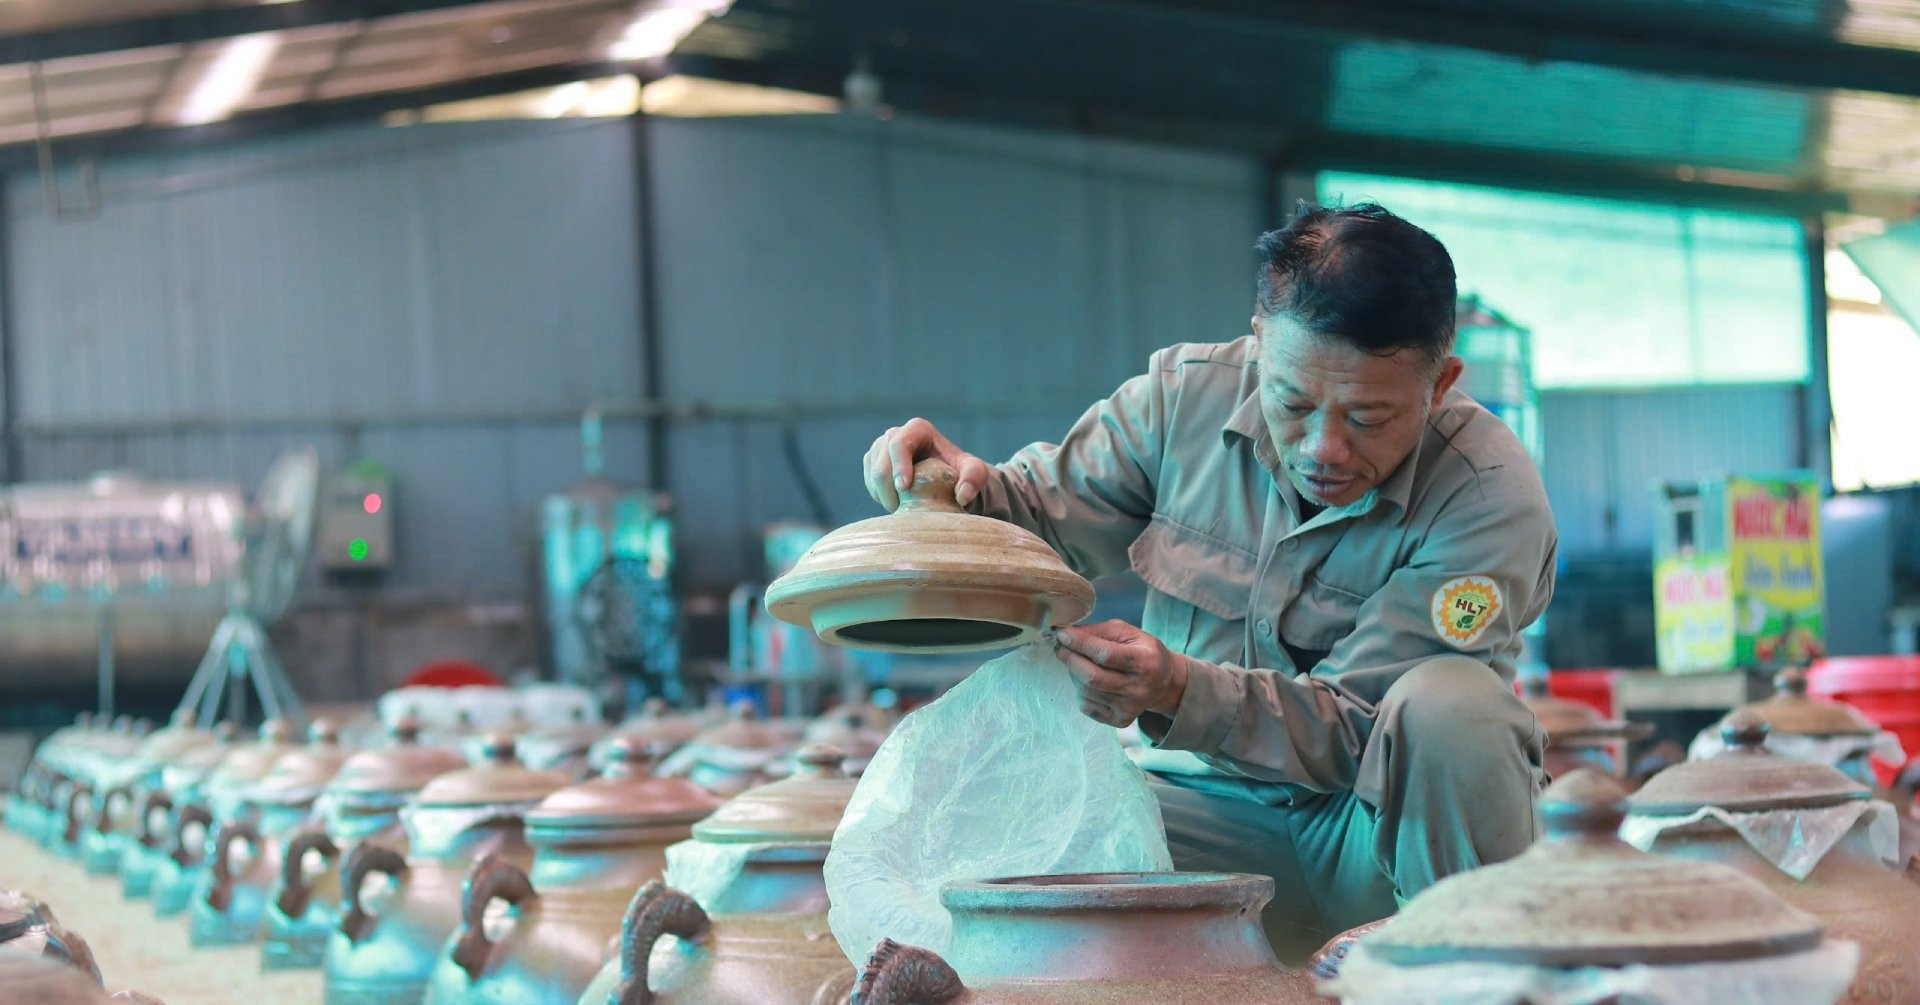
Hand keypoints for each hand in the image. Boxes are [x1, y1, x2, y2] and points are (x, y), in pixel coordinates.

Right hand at [862, 417, 990, 511]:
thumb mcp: (974, 472)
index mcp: (917, 429)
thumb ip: (974, 478)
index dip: (898, 467)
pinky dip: (881, 496)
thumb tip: (962, 494)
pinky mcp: (872, 461)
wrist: (944, 476)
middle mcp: (894, 434)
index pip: (899, 445)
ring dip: (886, 496)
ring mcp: (880, 447)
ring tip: (905, 508)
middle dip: (890, 490)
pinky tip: (898, 502)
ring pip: (872, 475)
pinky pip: (869, 482)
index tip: (904, 489)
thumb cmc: (958, 471)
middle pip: (881, 464)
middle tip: (905, 509)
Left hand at [1052, 620, 1188, 727]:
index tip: (1061, 634)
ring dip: (1074, 673)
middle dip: (1070, 659)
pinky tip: (1088, 681)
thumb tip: (1067, 634)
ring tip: (1078, 662)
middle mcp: (1139, 688)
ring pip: (1086, 691)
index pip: (1106, 655)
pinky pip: (1086, 705)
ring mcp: (1129, 708)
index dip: (1080, 644)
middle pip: (1092, 677)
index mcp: (1145, 661)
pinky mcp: (1120, 721)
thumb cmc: (1141, 651)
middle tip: (1059, 647)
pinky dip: (1080, 691)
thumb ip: (1099, 631)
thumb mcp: (1127, 632)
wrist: (1163, 682)